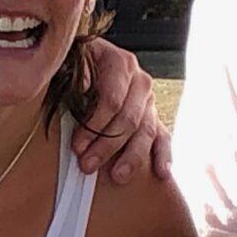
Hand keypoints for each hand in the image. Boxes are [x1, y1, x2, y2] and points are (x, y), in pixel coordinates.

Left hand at [70, 37, 168, 184]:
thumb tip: (85, 88)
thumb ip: (78, 73)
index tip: (77, 146)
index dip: (94, 126)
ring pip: (146, 131)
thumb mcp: (72, 60)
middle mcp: (140, 81)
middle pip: (128, 119)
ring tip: (118, 177)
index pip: (111, 100)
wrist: (89, 59)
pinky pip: (162, 137)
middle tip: (87, 166)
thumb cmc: (76, 63)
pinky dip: (163, 156)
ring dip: (131, 156)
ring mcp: (148, 101)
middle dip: (106, 145)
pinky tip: (162, 174)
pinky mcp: (153, 117)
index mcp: (121, 63)